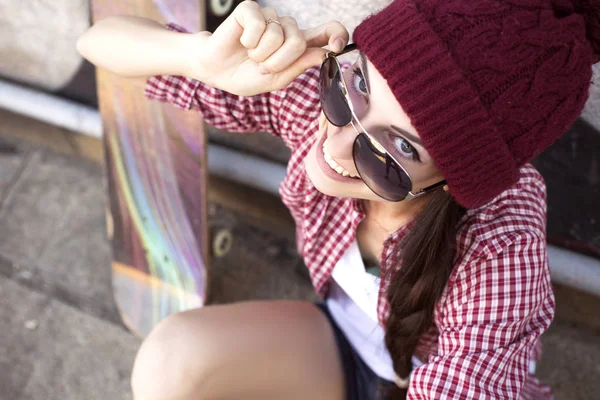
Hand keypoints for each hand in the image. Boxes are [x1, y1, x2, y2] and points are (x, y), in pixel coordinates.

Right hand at [186, 0, 348, 95]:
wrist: (217, 72)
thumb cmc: (247, 75)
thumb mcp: (277, 79)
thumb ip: (299, 66)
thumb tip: (324, 53)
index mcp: (299, 45)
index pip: (328, 31)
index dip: (336, 35)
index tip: (335, 47)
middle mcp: (287, 28)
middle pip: (299, 41)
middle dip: (279, 61)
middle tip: (263, 66)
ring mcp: (270, 17)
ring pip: (278, 35)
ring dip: (261, 54)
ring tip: (251, 56)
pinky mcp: (251, 10)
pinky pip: (259, 25)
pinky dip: (250, 41)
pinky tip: (243, 43)